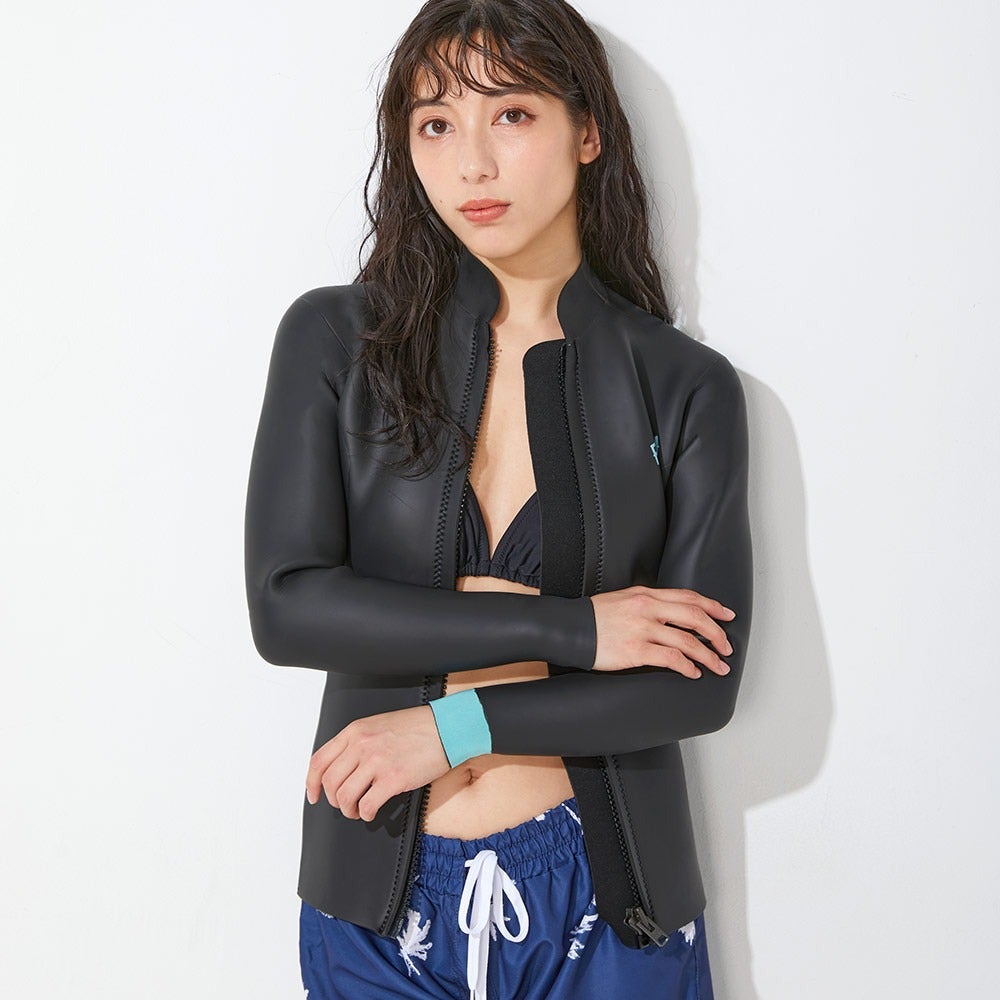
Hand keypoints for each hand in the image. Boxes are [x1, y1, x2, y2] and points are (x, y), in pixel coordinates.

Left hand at [305, 705, 449, 821]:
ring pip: (344, 796)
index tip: (314, 795)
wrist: (447, 727)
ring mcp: (377, 762)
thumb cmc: (418, 726)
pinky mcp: (394, 778)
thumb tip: (343, 768)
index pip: (319, 760)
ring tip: (358, 810)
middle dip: (333, 800)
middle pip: (329, 782)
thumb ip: (358, 742)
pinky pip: (367, 805)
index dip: (311, 783)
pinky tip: (372, 812)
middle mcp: (361, 745)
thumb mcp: (379, 724)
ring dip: (348, 809)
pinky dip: (365, 814)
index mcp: (355, 731)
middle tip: (343, 805)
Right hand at [590, 586, 735, 677]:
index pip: (688, 597)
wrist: (568, 628)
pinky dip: (687, 667)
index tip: (727, 616)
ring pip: (687, 641)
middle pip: (694, 617)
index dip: (713, 606)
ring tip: (717, 666)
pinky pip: (671, 659)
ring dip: (708, 656)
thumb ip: (648, 603)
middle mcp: (647, 608)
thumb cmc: (594, 616)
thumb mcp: (624, 599)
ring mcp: (642, 629)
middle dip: (716, 633)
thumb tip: (671, 614)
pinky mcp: (636, 651)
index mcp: (646, 594)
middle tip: (726, 647)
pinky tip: (693, 673)